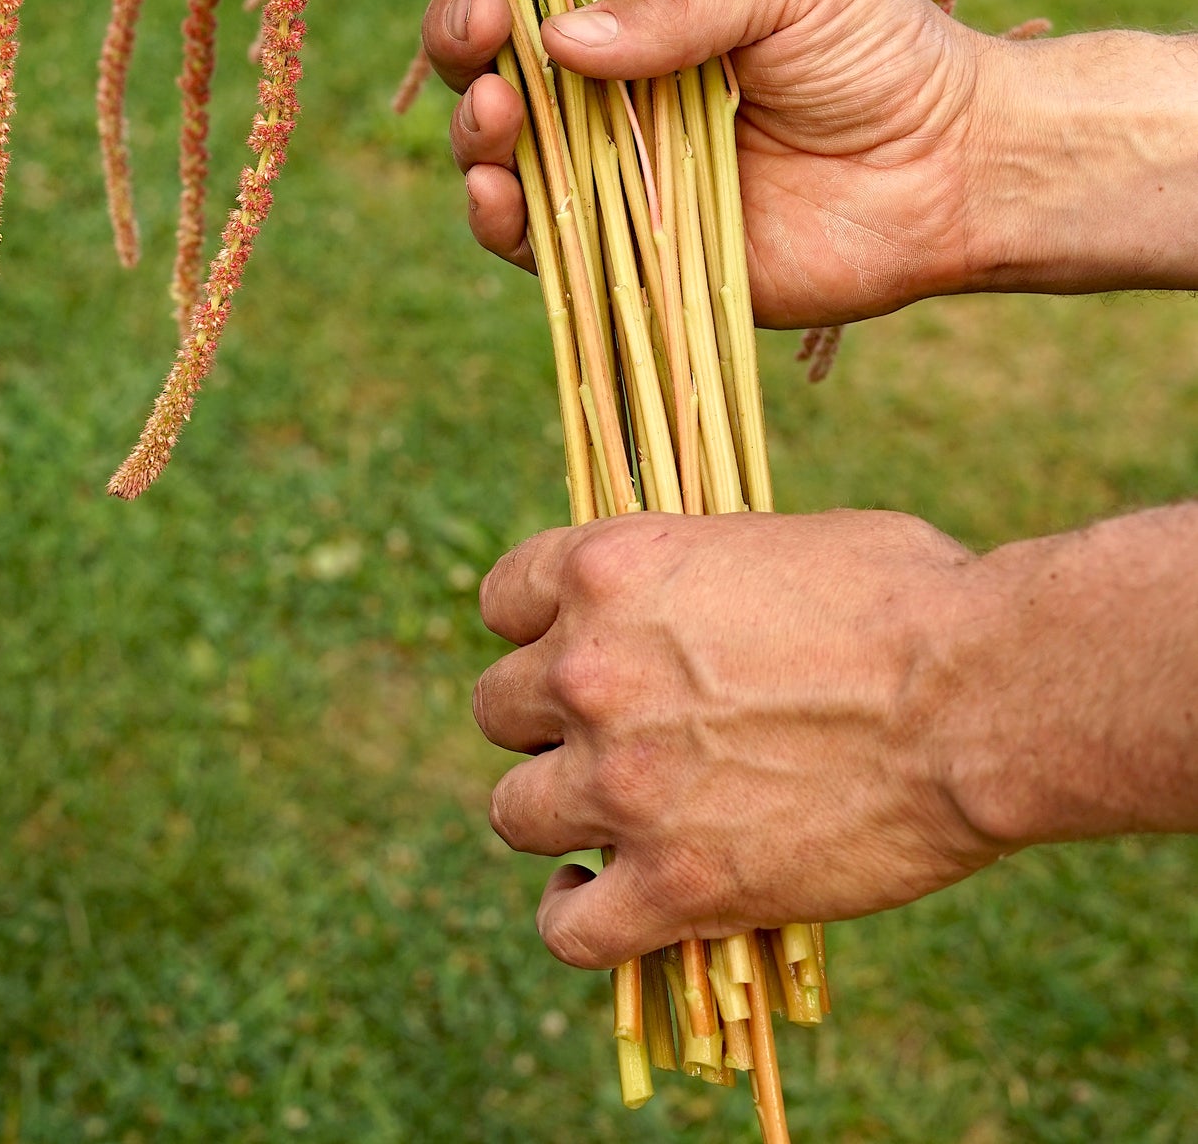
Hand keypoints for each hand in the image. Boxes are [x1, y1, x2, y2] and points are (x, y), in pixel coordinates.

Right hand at [403, 0, 990, 327]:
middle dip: (460, 32)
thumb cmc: (882, 51)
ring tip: (498, 106)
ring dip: (474, 124)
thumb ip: (676, 5)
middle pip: (490, 55)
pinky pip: (540, 242)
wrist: (956, 169)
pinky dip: (501, 218)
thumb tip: (555, 35)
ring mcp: (612, 167)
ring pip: (498, 147)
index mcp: (639, 2)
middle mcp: (609, 82)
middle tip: (484, 19)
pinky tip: (498, 190)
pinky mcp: (630, 252)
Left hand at [472, 509, 994, 968]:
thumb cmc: (905, 595)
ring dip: (556, 814)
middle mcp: (591, 672)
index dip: (537, 628)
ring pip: (515, 814)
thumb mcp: (772, 543)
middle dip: (547, 722)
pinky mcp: (673, 884)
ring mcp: (622, 784)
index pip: (503, 600)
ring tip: (606, 819)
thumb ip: (698, 579)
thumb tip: (692, 606)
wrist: (975, 696)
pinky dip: (573, 917)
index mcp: (611, 569)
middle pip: (499, 709)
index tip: (573, 648)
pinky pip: (568, 930)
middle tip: (609, 736)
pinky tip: (599, 898)